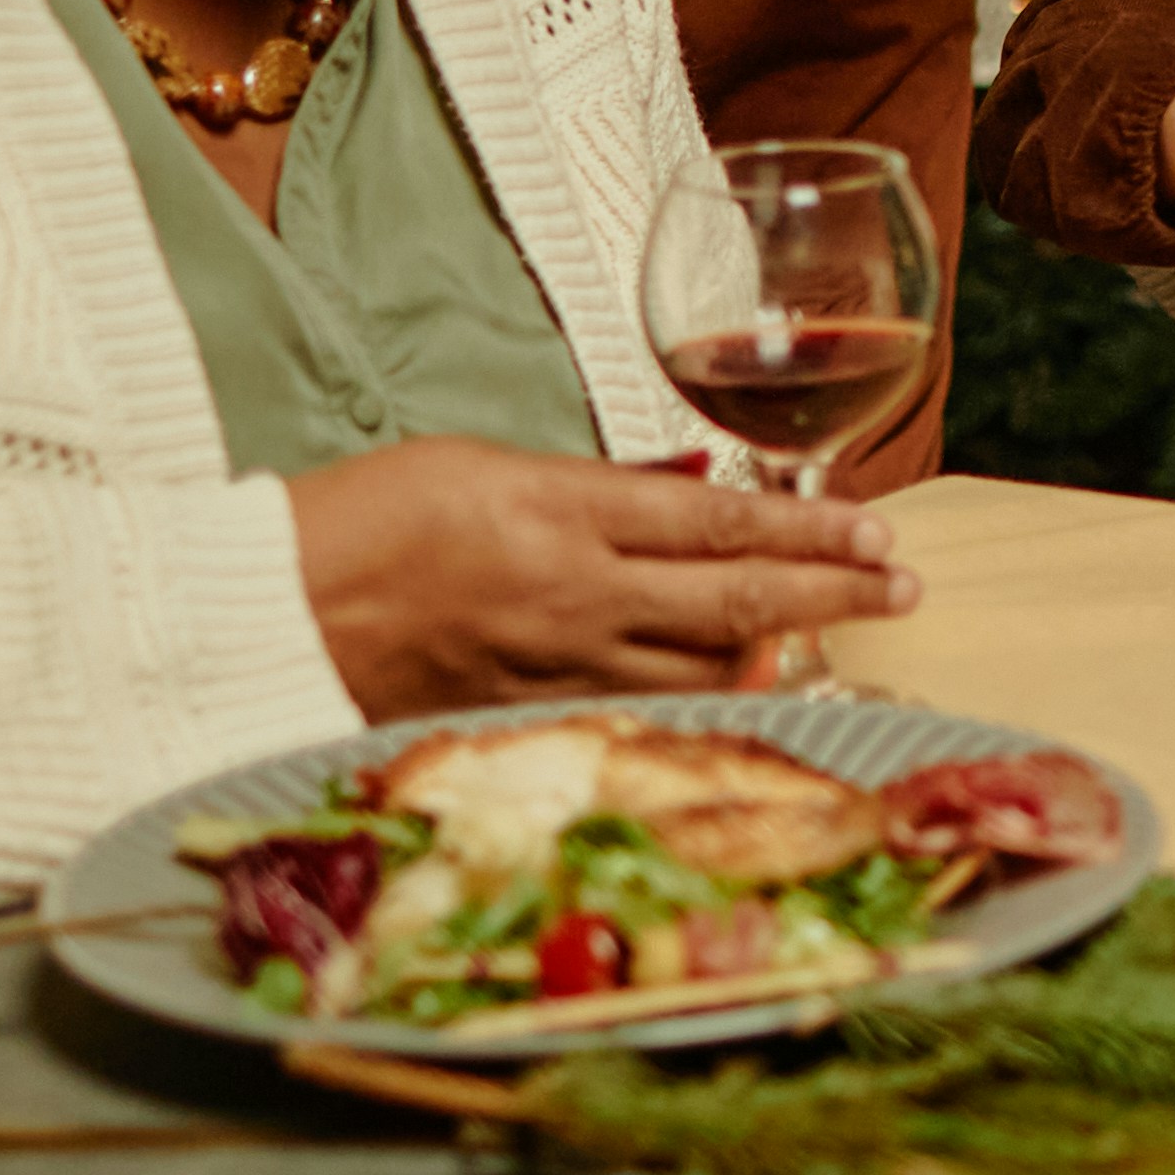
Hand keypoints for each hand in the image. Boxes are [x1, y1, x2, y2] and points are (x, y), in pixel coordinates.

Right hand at [285, 440, 919, 716]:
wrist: (270, 612)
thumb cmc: (362, 518)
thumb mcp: (484, 464)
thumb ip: (594, 488)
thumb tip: (689, 494)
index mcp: (560, 512)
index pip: (716, 523)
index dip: (808, 530)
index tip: (877, 530)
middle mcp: (573, 593)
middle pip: (733, 602)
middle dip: (830, 594)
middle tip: (905, 588)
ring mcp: (555, 663)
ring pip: (701, 668)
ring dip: (783, 654)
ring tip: (845, 636)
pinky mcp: (531, 711)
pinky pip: (641, 707)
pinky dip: (703, 697)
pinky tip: (744, 690)